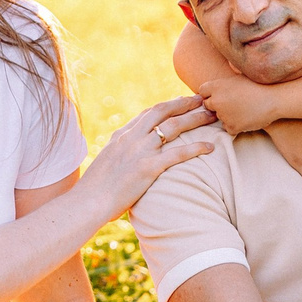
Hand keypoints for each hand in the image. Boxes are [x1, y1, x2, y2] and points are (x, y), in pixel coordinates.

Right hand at [75, 95, 216, 216]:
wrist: (88, 202)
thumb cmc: (94, 190)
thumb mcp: (105, 164)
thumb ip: (118, 156)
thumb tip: (126, 160)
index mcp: (121, 136)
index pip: (147, 114)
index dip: (167, 105)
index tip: (181, 101)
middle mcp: (132, 138)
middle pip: (162, 112)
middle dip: (184, 103)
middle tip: (202, 99)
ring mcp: (140, 151)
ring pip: (174, 127)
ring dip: (195, 119)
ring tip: (212, 117)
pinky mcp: (148, 168)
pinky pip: (178, 153)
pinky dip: (197, 148)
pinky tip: (211, 147)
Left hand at [198, 73, 282, 134]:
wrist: (274, 98)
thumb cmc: (259, 84)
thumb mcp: (239, 75)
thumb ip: (226, 79)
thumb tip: (223, 67)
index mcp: (217, 86)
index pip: (202, 91)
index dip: (210, 94)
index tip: (219, 95)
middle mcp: (216, 100)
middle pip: (208, 105)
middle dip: (217, 105)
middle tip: (232, 103)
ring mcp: (223, 115)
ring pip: (219, 117)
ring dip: (227, 115)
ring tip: (244, 109)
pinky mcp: (231, 126)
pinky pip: (228, 128)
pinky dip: (236, 125)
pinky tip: (246, 118)